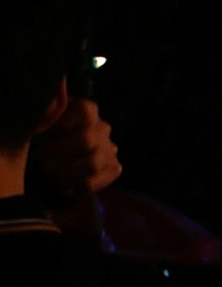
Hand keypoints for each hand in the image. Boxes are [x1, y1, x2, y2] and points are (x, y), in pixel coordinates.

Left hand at [34, 87, 122, 205]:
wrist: (54, 165)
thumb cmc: (47, 140)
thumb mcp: (44, 124)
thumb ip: (49, 113)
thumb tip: (54, 103)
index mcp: (87, 112)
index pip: (86, 110)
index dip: (65, 123)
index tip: (46, 133)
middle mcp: (103, 128)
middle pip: (87, 139)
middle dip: (59, 151)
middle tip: (42, 156)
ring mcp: (111, 149)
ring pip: (93, 162)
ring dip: (64, 169)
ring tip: (49, 168)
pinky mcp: (114, 168)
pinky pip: (93, 182)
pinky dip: (72, 183)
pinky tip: (62, 180)